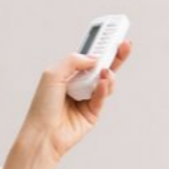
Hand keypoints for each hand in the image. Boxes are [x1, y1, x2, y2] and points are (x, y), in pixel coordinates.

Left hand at [17, 40, 130, 162]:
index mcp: (68, 74)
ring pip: (106, 82)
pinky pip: (102, 97)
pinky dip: (104, 89)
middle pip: (101, 67)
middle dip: (114, 56)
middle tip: (125, 45)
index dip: (99, 47)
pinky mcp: (93, 113)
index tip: (112, 34)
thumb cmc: (42, 106)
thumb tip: (94, 58)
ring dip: (109, 75)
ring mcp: (86, 99)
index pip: (87, 57)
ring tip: (107, 71)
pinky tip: (103, 83)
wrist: (43, 134)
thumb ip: (73, 61)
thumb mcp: (53, 74)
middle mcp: (78, 85)